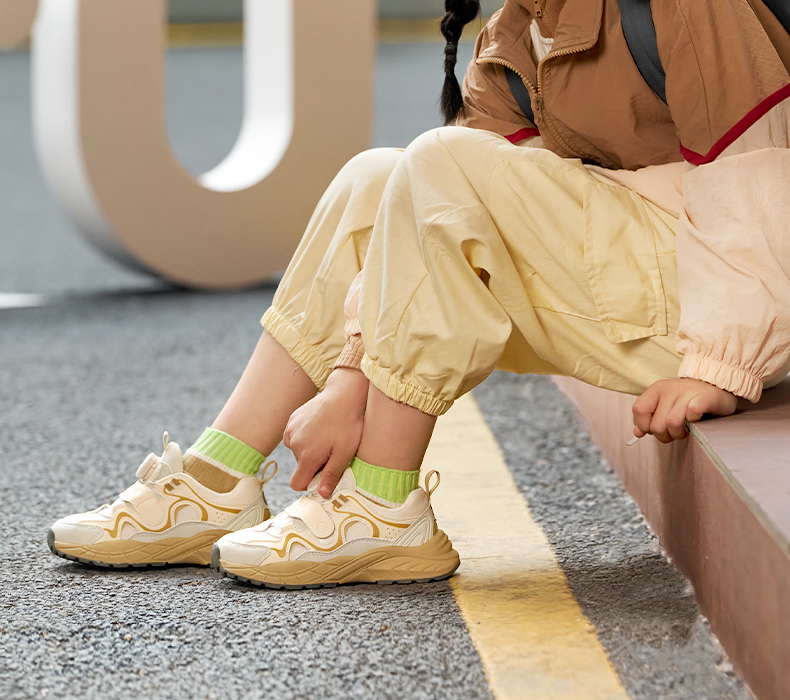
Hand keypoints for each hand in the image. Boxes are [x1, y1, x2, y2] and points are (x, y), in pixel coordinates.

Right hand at [283, 368, 368, 495]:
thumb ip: (331, 475)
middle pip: (300, 466)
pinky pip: (294, 436)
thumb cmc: (348, 425)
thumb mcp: (344, 454)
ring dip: (309, 449)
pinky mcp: (292, 419)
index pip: (296, 483)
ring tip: (326, 437)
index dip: (309, 483)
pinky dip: (304, 436)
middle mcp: (294, 443)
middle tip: (332, 451)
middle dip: (313, 463)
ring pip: (297, 451)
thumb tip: (322, 494)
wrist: (344, 395)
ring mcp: (291, 429)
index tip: (322, 476)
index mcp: (307, 455)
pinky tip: (319, 428)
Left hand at [632, 378, 737, 442]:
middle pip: (656, 424)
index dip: (644, 426)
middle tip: (674, 434)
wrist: (717, 385)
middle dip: (664, 436)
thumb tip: (637, 433)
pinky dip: (693, 423)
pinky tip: (695, 421)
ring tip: (685, 431)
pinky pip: (692, 414)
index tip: (655, 430)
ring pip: (672, 423)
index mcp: (656, 389)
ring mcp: (686, 392)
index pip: (639, 411)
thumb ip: (650, 417)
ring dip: (678, 434)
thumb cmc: (689, 399)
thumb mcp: (665, 405)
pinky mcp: (703, 398)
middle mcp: (669, 388)